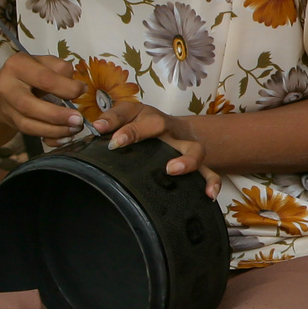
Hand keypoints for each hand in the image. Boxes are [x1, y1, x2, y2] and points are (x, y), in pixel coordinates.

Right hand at [0, 54, 87, 139]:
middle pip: (28, 106)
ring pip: (28, 124)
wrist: (6, 86)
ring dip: (55, 130)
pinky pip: (30, 133)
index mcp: (18, 65)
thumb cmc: (32, 73)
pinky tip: (65, 137)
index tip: (83, 90)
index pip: (44, 79)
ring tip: (74, 128)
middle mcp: (6, 86)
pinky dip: (50, 137)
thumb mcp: (46, 63)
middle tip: (78, 120)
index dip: (67, 88)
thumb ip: (61, 70)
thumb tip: (78, 87)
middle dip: (57, 115)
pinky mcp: (11, 121)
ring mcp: (6, 107)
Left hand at [91, 99, 221, 197]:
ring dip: (185, 159)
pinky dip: (211, 182)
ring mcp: (183, 145)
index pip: (128, 114)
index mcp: (144, 116)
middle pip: (159, 124)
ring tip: (172, 170)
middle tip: (121, 143)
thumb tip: (96, 127)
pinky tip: (209, 194)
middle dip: (139, 133)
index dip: (116, 122)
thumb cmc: (142, 127)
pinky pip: (209, 171)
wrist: (173, 129)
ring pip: (193, 149)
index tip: (107, 137)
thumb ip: (111, 121)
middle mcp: (166, 128)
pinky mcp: (196, 162)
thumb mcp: (125, 118)